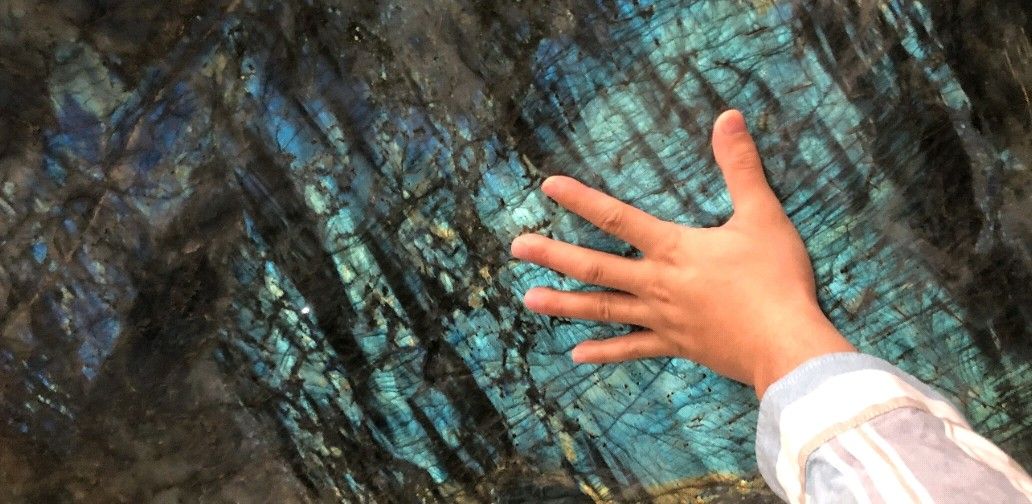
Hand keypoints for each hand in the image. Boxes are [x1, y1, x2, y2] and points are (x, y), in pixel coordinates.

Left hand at [511, 109, 854, 397]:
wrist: (786, 343)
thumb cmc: (776, 278)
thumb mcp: (763, 215)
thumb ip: (741, 166)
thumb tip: (729, 116)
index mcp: (674, 248)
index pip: (618, 217)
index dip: (581, 200)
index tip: (548, 187)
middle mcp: (657, 283)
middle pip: (596, 266)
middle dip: (554, 255)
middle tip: (517, 248)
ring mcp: (661, 318)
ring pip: (603, 309)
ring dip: (564, 304)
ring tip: (529, 300)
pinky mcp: (675, 345)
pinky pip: (632, 349)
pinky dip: (604, 352)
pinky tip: (576, 354)